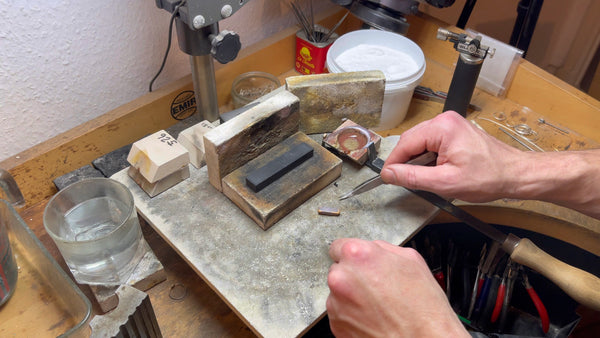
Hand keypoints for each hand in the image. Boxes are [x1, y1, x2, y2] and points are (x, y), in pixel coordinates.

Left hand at [326, 238, 467, 336]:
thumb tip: (373, 249)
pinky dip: (353, 314)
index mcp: (357, 256)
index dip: (353, 255)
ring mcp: (336, 303)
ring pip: (340, 292)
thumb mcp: (411, 260)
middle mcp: (341, 278)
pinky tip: (374, 317)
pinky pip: (341, 313)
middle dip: (355, 275)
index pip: (339, 246)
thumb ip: (383, 249)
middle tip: (377, 286)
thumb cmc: (421, 308)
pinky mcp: (337, 325)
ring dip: (353, 296)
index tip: (360, 262)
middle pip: (339, 270)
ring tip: (379, 305)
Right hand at [381, 111, 522, 201]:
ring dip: (418, 161)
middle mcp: (445, 120)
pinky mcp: (454, 132)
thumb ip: (412, 177)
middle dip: (406, 161)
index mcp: (442, 127)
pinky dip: (428, 158)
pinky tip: (436, 171)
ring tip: (428, 178)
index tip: (386, 177)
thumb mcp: (445, 182)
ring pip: (420, 143)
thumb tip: (389, 174)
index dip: (393, 163)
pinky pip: (431, 143)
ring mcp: (450, 124)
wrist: (515, 175)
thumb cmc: (489, 177)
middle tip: (405, 181)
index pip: (405, 143)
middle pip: (411, 141)